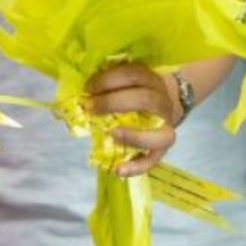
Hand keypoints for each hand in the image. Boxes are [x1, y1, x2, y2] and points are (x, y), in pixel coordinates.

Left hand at [86, 62, 177, 176]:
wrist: (163, 105)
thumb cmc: (135, 93)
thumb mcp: (126, 82)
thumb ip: (107, 86)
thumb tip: (80, 94)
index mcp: (150, 80)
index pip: (133, 74)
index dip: (109, 80)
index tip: (89, 87)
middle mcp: (162, 102)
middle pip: (145, 100)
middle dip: (114, 103)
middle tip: (91, 108)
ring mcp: (166, 127)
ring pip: (159, 134)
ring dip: (134, 136)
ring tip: (111, 134)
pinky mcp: (162, 150)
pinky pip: (153, 161)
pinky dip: (136, 167)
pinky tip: (118, 170)